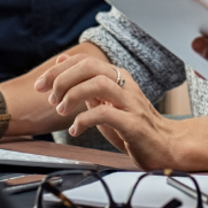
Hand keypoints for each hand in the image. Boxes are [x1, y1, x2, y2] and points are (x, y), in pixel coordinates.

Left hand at [33, 53, 181, 168]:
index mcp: (118, 77)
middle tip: (50, 97)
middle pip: (90, 66)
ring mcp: (130, 103)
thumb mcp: (106, 102)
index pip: (84, 60)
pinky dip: (84, 120)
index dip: (58, 69)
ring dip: (73, 96)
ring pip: (98, 84)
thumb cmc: (133, 126)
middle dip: (62, 79)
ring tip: (62, 110)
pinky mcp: (133, 124)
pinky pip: (105, 114)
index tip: (41, 85)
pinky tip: (76, 130)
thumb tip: (62, 65)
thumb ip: (86, 86)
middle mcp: (125, 85)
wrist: (166, 146)